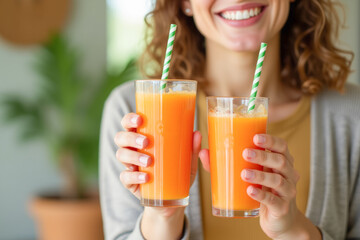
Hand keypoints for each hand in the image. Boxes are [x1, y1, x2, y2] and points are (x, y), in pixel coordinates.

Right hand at [114, 113, 201, 239]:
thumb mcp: (186, 161)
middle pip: (121, 137)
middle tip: (146, 142)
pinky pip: (125, 177)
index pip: (129, 123)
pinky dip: (134, 176)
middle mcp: (132, 149)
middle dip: (131, 138)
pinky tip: (146, 178)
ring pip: (121, 155)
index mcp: (142, 137)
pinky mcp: (129, 182)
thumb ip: (191, 149)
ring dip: (133, 157)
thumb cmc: (176, 172)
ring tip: (149, 161)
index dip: (129, 119)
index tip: (140, 119)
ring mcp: (129, 166)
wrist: (170, 200)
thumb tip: (197, 134)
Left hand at [199, 134, 320, 239]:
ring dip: (260, 176)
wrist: (278, 219)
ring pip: (278, 180)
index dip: (271, 140)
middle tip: (245, 153)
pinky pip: (274, 201)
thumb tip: (203, 152)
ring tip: (244, 174)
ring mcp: (287, 192)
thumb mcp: (249, 174)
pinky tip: (250, 191)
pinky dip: (262, 195)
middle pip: (280, 161)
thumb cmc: (262, 189)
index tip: (255, 137)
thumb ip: (226, 164)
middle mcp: (288, 174)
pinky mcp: (282, 208)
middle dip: (263, 156)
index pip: (282, 146)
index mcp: (281, 161)